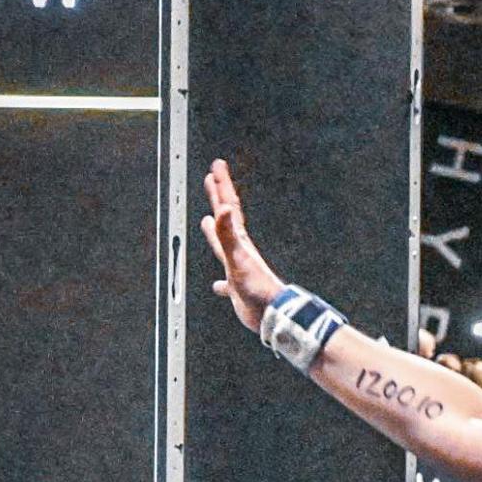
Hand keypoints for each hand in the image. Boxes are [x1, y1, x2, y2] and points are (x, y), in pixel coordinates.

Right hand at [199, 158, 285, 328]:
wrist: (274, 315)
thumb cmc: (258, 289)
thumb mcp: (238, 259)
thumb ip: (228, 235)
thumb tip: (221, 210)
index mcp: (239, 240)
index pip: (228, 206)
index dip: (222, 185)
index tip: (217, 166)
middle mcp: (240, 250)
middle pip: (227, 217)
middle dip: (219, 196)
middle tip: (212, 178)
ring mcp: (239, 267)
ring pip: (224, 244)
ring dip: (215, 230)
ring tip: (207, 219)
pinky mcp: (238, 287)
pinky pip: (225, 280)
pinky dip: (220, 281)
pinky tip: (218, 285)